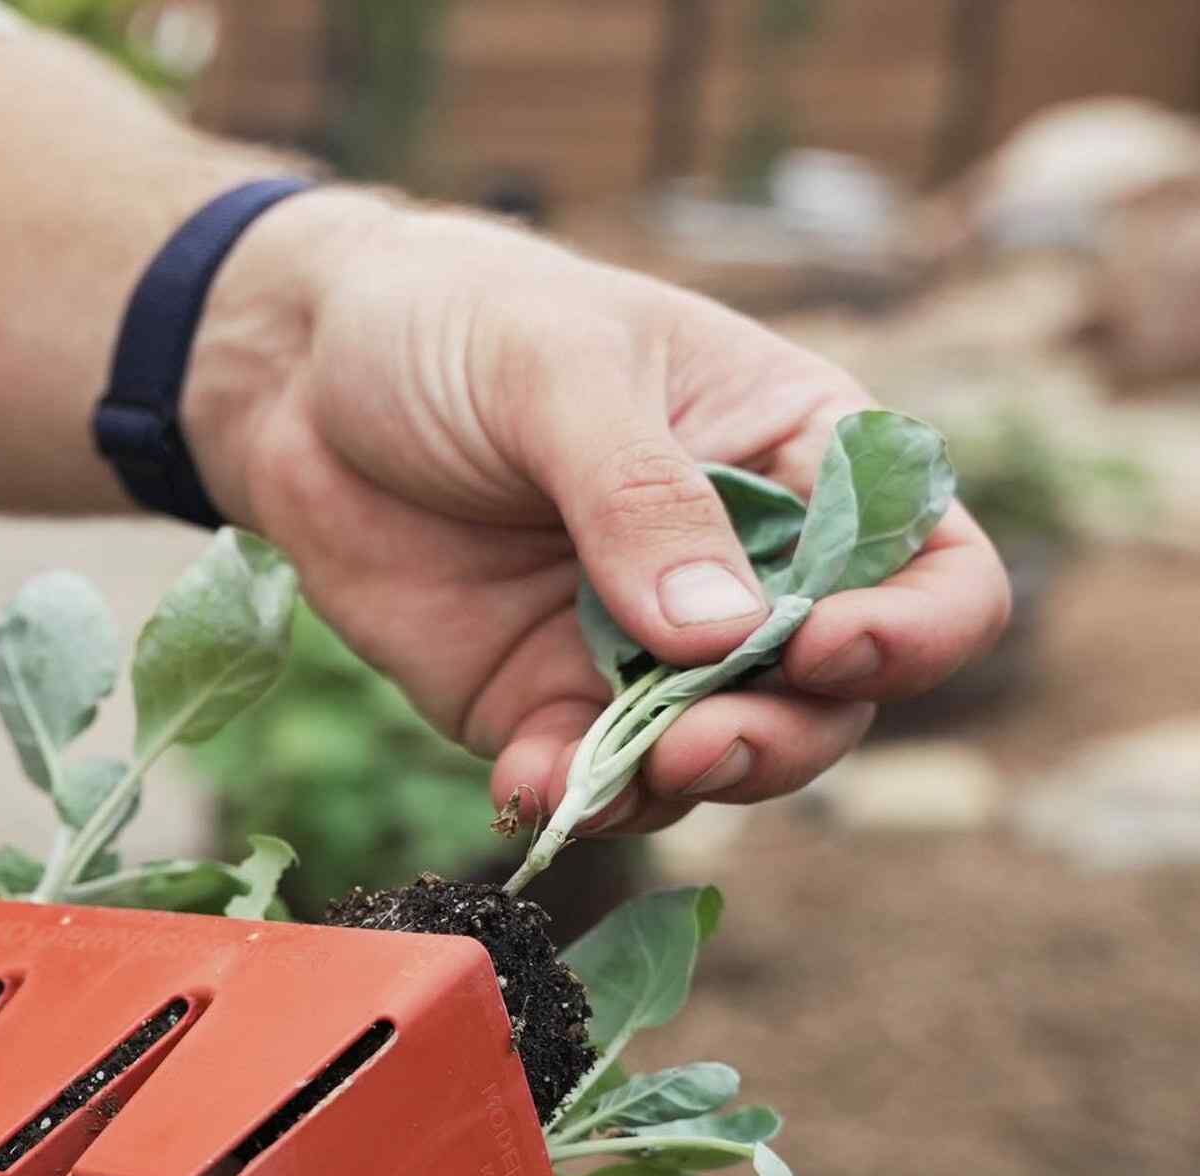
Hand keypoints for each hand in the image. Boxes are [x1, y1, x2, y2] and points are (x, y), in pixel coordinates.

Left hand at [189, 193, 1012, 830]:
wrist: (298, 383)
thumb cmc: (451, 326)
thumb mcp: (556, 370)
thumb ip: (641, 495)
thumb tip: (721, 634)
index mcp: (795, 456)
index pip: (927, 565)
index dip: (911, 627)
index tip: (822, 644)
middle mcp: (741, 569)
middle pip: (831, 698)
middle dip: (783, 735)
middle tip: (698, 742)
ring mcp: (644, 650)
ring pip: (723, 757)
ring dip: (688, 783)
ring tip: (625, 770)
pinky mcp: (547, 705)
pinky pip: (594, 782)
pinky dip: (576, 799)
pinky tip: (529, 783)